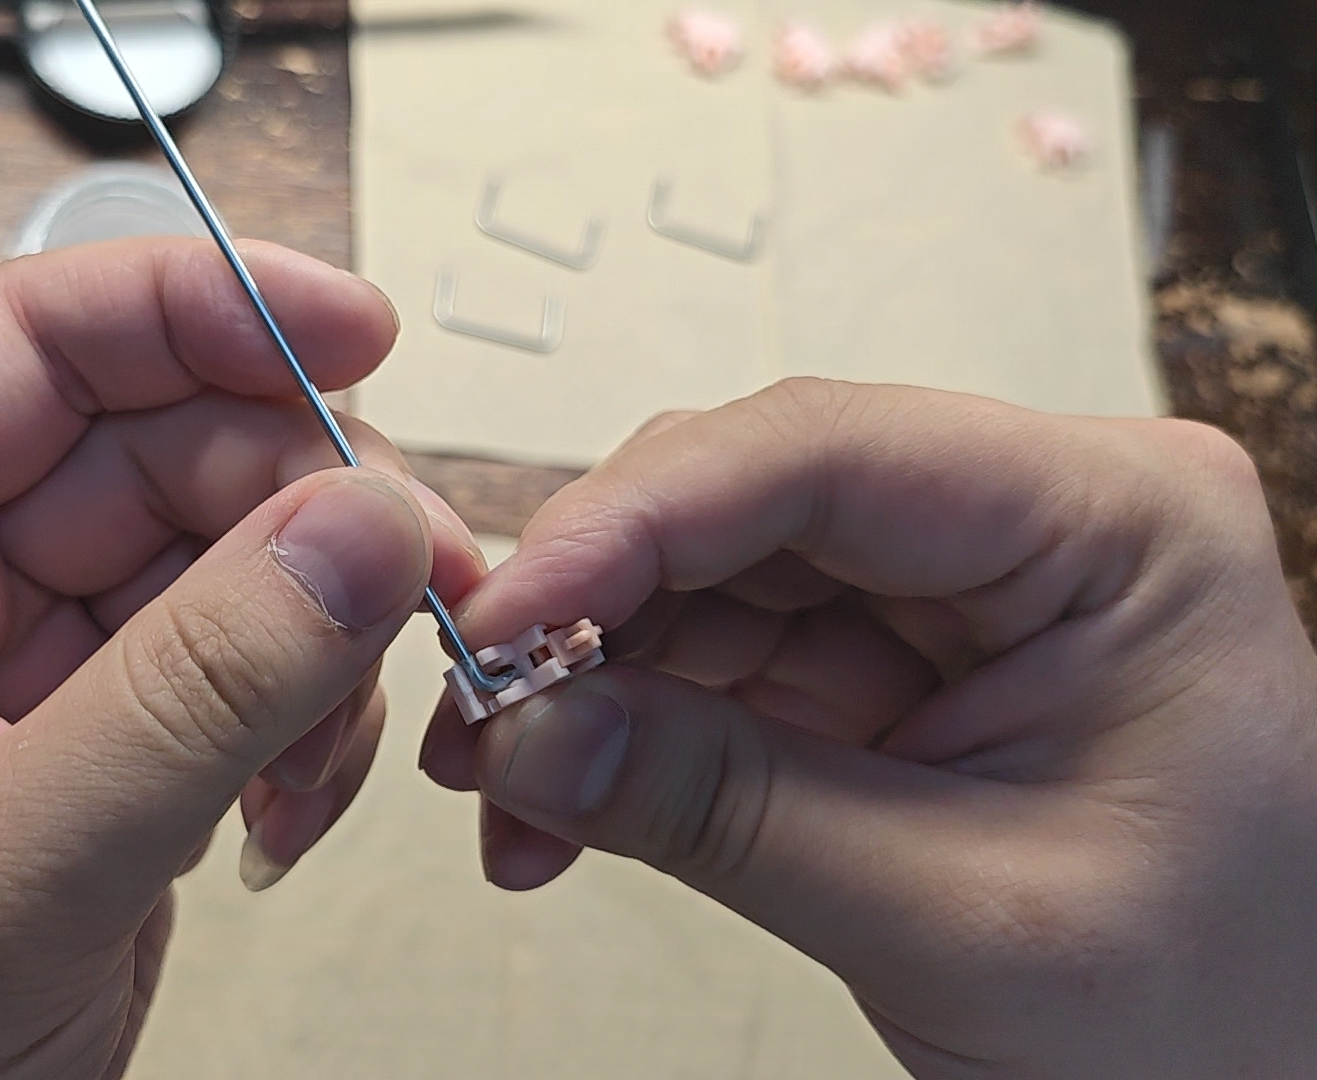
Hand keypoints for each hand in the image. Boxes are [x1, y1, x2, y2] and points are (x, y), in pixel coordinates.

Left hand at [0, 239, 479, 1079]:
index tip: (354, 328)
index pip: (24, 345)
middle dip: (303, 499)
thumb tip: (358, 530)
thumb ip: (184, 700)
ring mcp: (28, 671)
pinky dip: (311, 722)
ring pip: (228, 554)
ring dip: (319, 632)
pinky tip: (294, 805)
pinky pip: (250, 668)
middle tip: (416, 571)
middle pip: (159, 441)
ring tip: (326, 749)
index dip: (195, 307)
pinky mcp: (108, 751)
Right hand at [421, 379, 1316, 1077]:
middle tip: (483, 707)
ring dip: (588, 684)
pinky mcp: (887, 671)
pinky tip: (564, 799)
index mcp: (1116, 524)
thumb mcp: (965, 918)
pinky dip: (624, 733)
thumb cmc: (1216, 1009)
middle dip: (594, 609)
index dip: (639, 519)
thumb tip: (534, 728)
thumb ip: (727, 809)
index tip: (512, 610)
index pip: (831, 454)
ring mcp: (949, 600)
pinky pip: (718, 666)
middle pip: (747, 503)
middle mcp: (1026, 528)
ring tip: (511, 787)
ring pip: (708, 582)